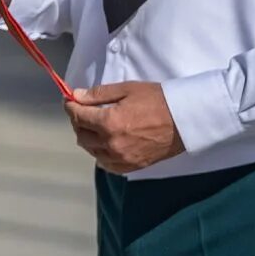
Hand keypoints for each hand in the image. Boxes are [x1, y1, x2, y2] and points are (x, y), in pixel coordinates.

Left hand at [64, 81, 183, 173]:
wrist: (185, 119)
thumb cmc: (157, 100)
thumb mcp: (126, 89)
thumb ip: (98, 95)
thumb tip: (75, 96)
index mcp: (109, 123)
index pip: (77, 116)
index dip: (70, 106)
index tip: (69, 99)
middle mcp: (112, 144)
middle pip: (81, 134)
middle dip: (78, 120)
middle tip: (83, 110)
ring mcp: (122, 158)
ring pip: (91, 151)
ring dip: (87, 137)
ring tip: (94, 125)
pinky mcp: (132, 166)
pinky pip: (106, 164)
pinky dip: (100, 154)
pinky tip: (104, 143)